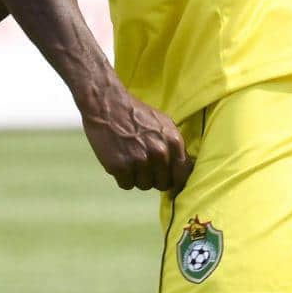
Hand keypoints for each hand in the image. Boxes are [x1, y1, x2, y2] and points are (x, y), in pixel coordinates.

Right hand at [79, 80, 193, 192]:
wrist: (108, 105)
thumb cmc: (136, 114)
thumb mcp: (164, 124)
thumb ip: (175, 146)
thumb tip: (183, 169)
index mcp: (174, 142)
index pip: (183, 174)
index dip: (177, 183)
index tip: (172, 187)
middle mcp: (160, 153)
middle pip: (162, 184)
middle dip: (154, 178)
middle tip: (143, 166)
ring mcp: (140, 161)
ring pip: (144, 186)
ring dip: (137, 177)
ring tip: (130, 160)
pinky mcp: (121, 167)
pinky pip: (126, 185)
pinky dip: (122, 177)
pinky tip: (119, 162)